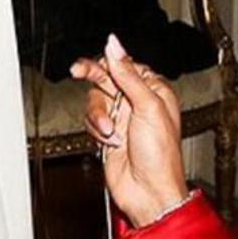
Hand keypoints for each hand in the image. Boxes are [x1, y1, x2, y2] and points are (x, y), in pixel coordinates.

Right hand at [71, 34, 189, 226]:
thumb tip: (115, 46)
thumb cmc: (160, 156)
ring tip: (110, 132)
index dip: (110, 62)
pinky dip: (95, 129)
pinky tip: (108, 140)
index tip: (94, 62)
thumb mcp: (148, 107)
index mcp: (154, 92)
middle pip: (106, 78)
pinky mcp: (107, 133)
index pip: (126, 66)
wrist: (147, 192)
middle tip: (77, 70)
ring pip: (94, 100)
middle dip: (93, 78)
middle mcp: (137, 102)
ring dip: (98, 116)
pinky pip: (90, 120)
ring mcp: (121, 118)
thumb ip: (128, 75)